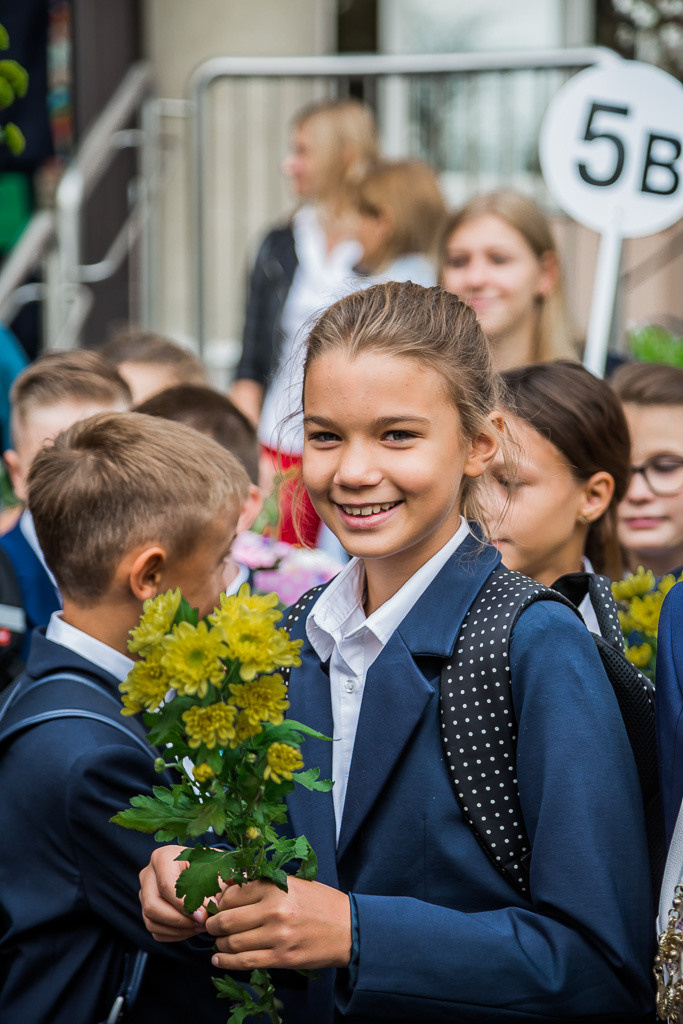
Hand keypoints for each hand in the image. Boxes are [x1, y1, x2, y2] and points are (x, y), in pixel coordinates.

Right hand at [139, 845, 213, 940]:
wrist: (204, 867)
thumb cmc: (209, 865)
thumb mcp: (214, 868)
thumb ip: (214, 885)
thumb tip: (213, 906)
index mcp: (162, 858)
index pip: (166, 886)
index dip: (184, 905)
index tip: (204, 916)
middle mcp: (148, 875)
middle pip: (152, 906)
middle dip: (179, 920)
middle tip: (202, 923)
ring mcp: (144, 893)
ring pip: (151, 921)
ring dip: (178, 930)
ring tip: (200, 926)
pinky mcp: (147, 909)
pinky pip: (155, 930)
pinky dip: (175, 934)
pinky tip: (193, 928)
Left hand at [205, 876, 351, 971]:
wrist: (348, 928)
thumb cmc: (320, 902)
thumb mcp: (292, 882)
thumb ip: (262, 884)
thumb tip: (228, 887)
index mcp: (276, 885)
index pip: (232, 894)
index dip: (219, 902)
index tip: (216, 906)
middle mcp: (274, 909)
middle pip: (226, 919)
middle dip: (213, 924)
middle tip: (211, 926)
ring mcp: (277, 935)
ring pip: (232, 942)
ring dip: (219, 944)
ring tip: (218, 943)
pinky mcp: (282, 958)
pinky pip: (245, 962)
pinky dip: (226, 962)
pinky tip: (219, 959)